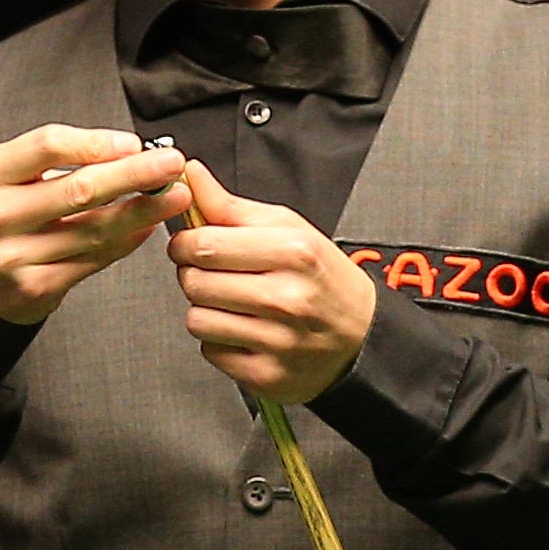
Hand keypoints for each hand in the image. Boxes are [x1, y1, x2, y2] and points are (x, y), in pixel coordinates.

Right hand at [0, 124, 189, 324]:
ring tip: (173, 197)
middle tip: (172, 165)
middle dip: (135, 174)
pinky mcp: (34, 288)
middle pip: (78, 189)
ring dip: (142, 212)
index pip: (47, 146)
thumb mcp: (6, 178)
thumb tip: (128, 153)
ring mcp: (13, 257)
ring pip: (93, 230)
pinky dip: (125, 242)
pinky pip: (93, 260)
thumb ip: (57, 162)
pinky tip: (145, 228)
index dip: (96, 143)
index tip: (133, 143)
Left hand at [169, 160, 376, 402]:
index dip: (186, 242)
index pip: (205, 245)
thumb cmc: (321, 277)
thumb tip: (192, 174)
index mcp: (293, 252)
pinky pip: (211, 352)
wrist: (362, 336)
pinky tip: (244, 329)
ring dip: (204, 309)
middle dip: (194, 274)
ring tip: (231, 302)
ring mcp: (278, 341)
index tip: (191, 243)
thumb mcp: (288, 229)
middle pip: (195, 282)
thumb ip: (232, 206)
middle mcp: (287, 298)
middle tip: (214, 273)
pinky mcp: (267, 375)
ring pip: (196, 319)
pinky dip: (219, 340)